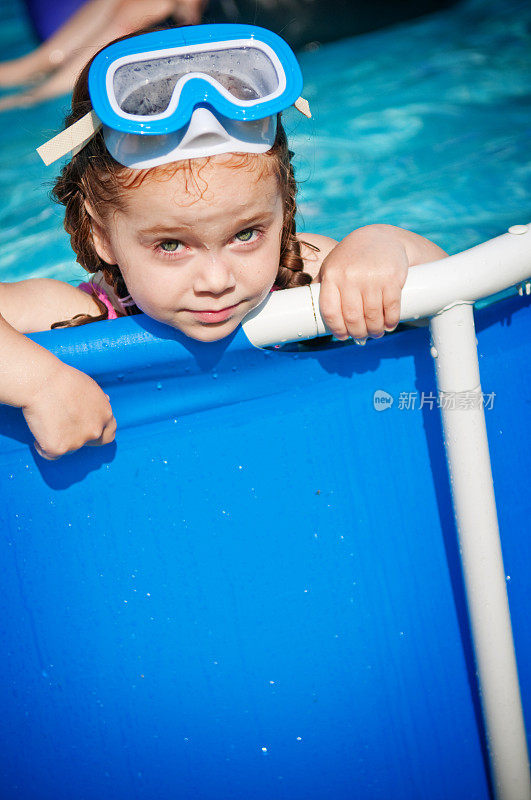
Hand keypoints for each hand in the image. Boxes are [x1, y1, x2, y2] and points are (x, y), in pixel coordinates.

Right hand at [22, 362, 115, 459]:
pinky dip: (43, 446)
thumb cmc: (61, 379)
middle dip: (79, 436)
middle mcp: (95, 431)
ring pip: (68, 447)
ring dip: (60, 438)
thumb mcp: (89, 386)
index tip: (86, 428)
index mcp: (105, 414)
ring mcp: (77, 442)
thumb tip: (106, 401)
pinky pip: (49, 454)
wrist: (41, 382)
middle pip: (89, 442)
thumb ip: (97, 400)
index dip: (98, 431)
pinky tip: (39, 430)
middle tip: (63, 425)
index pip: (109, 432)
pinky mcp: (58, 448)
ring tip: (47, 417)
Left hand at [317, 226, 408, 341]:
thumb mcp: (333, 266)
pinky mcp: (391, 278)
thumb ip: (322, 286)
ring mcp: (371, 277)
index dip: (336, 328)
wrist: (380, 238)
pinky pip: (391, 307)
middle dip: (359, 333)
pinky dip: (391, 321)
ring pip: (372, 316)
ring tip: (377, 332)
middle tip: (363, 337)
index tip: (343, 336)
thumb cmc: (352, 257)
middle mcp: (350, 276)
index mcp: (332, 275)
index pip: (330, 311)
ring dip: (375, 330)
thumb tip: (308, 310)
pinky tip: (390, 325)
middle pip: (352, 317)